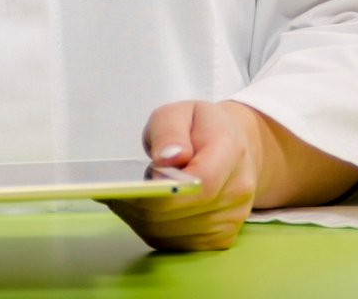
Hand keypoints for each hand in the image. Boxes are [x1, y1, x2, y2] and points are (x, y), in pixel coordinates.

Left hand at [105, 100, 263, 251]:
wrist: (232, 147)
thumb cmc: (199, 128)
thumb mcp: (179, 112)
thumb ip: (169, 131)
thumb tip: (166, 160)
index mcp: (231, 150)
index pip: (203, 182)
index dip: (167, 188)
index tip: (139, 179)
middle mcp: (238, 189)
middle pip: (184, 211)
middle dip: (144, 204)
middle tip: (118, 189)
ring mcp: (232, 218)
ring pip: (176, 232)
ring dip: (143, 219)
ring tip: (126, 199)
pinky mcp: (221, 238)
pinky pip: (178, 244)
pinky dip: (153, 231)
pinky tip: (140, 212)